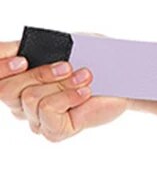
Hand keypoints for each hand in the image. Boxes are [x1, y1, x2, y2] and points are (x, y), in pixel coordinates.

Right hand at [0, 36, 131, 141]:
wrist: (124, 76)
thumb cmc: (93, 57)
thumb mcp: (62, 45)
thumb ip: (32, 48)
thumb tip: (12, 49)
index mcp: (17, 79)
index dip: (0, 68)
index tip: (21, 59)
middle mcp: (20, 102)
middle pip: (6, 89)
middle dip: (41, 72)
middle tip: (67, 66)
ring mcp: (35, 119)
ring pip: (29, 98)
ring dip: (62, 83)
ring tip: (84, 77)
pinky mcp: (53, 131)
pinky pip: (48, 112)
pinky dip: (69, 96)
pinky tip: (84, 93)